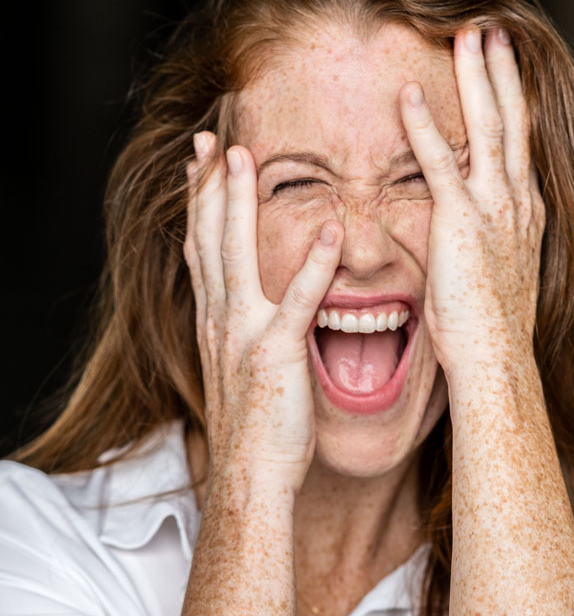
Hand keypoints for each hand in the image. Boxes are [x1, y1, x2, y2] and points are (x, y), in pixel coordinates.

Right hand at [184, 131, 342, 491]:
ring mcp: (244, 333)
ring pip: (236, 254)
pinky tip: (330, 230)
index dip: (201, 206)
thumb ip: (250, 336)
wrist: (251, 475)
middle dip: (208, 186)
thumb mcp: (244, 374)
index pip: (202, 251)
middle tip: (210, 140)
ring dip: (240, 202)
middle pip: (210, 239)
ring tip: (246, 157)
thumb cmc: (257, 431)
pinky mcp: (276, 353)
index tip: (201, 167)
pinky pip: (300, 302)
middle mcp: (221, 320)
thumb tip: (261, 317)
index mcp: (215, 323)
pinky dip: (315, 265)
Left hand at [399, 25, 545, 378]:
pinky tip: (410, 94)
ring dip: (476, 78)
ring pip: (488, 128)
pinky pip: (439, 163)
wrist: (495, 359)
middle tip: (492, 33)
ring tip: (467, 35)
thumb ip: (487, 245)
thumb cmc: (491, 331)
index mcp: (525, 215)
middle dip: (502, 74)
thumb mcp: (499, 277)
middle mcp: (517, 203)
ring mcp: (493, 209)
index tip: (505, 71)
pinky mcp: (461, 222)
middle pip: (513, 123)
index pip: (520, 146)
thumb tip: (472, 241)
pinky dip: (424, 126)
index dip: (514, 105)